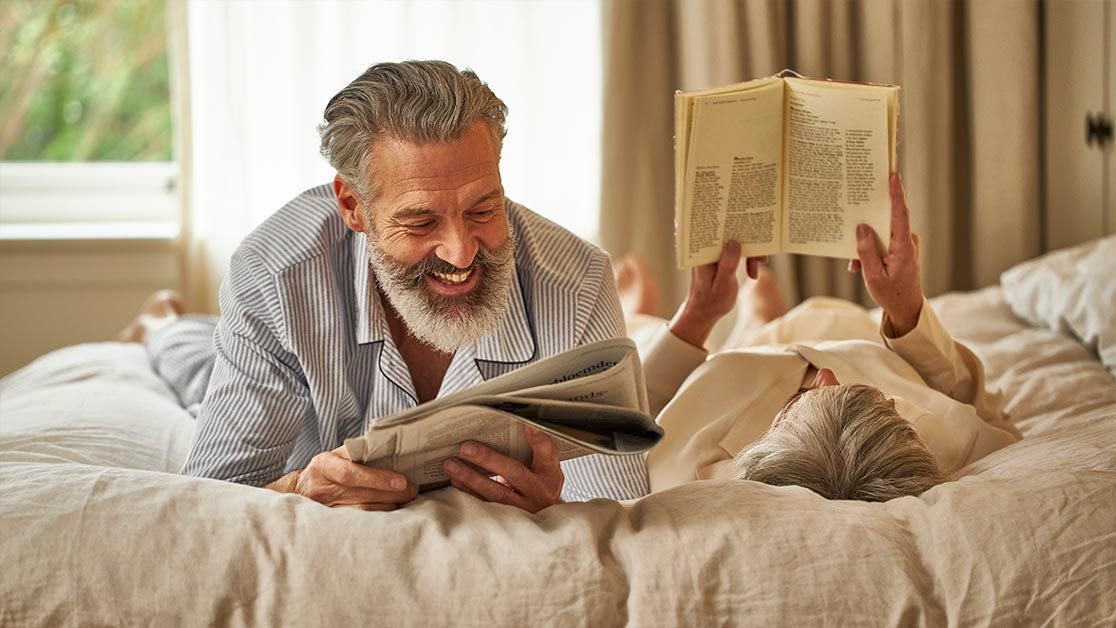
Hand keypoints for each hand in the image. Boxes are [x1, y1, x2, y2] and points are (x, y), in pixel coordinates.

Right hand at [267, 444, 417, 510]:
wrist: (300, 489)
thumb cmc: (327, 468)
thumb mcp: (337, 454)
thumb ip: (359, 451)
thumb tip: (392, 447)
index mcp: (324, 465)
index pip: (351, 474)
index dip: (378, 479)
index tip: (402, 481)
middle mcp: (321, 488)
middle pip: (362, 495)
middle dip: (392, 493)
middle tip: (413, 490)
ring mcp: (325, 508)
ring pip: (363, 511)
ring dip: (389, 506)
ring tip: (407, 500)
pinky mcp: (330, 523)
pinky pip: (360, 522)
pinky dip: (379, 516)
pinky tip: (392, 511)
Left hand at [442, 426, 563, 512]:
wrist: (544, 516)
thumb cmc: (538, 484)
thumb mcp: (542, 468)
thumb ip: (529, 451)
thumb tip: (500, 428)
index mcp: (550, 473)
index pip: (547, 453)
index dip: (538, 439)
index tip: (526, 425)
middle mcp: (541, 491)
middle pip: (515, 473)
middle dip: (488, 459)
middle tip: (465, 447)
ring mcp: (526, 508)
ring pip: (497, 493)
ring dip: (472, 478)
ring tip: (451, 465)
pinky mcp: (510, 519)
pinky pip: (487, 506)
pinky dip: (469, 493)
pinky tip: (455, 482)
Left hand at [669, 241, 765, 347]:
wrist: (704, 312)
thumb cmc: (711, 302)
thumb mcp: (722, 286)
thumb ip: (727, 265)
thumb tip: (734, 242)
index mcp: (703, 254)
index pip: (719, 233)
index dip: (736, 228)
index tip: (752, 232)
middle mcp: (707, 250)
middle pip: (731, 235)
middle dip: (749, 243)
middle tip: (762, 258)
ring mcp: (714, 254)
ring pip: (737, 243)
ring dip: (750, 253)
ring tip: (758, 266)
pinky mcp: (721, 258)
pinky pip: (738, 252)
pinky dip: (748, 260)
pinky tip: (752, 274)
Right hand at [852, 172, 923, 335]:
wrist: (906, 308)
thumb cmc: (891, 294)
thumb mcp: (873, 276)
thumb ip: (866, 251)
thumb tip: (861, 228)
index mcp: (903, 246)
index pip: (900, 213)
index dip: (896, 193)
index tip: (892, 175)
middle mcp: (906, 241)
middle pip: (886, 222)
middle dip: (866, 227)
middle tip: (853, 222)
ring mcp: (904, 245)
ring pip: (880, 234)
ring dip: (866, 247)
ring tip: (856, 265)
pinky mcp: (900, 250)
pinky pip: (882, 243)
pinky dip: (870, 252)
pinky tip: (860, 267)